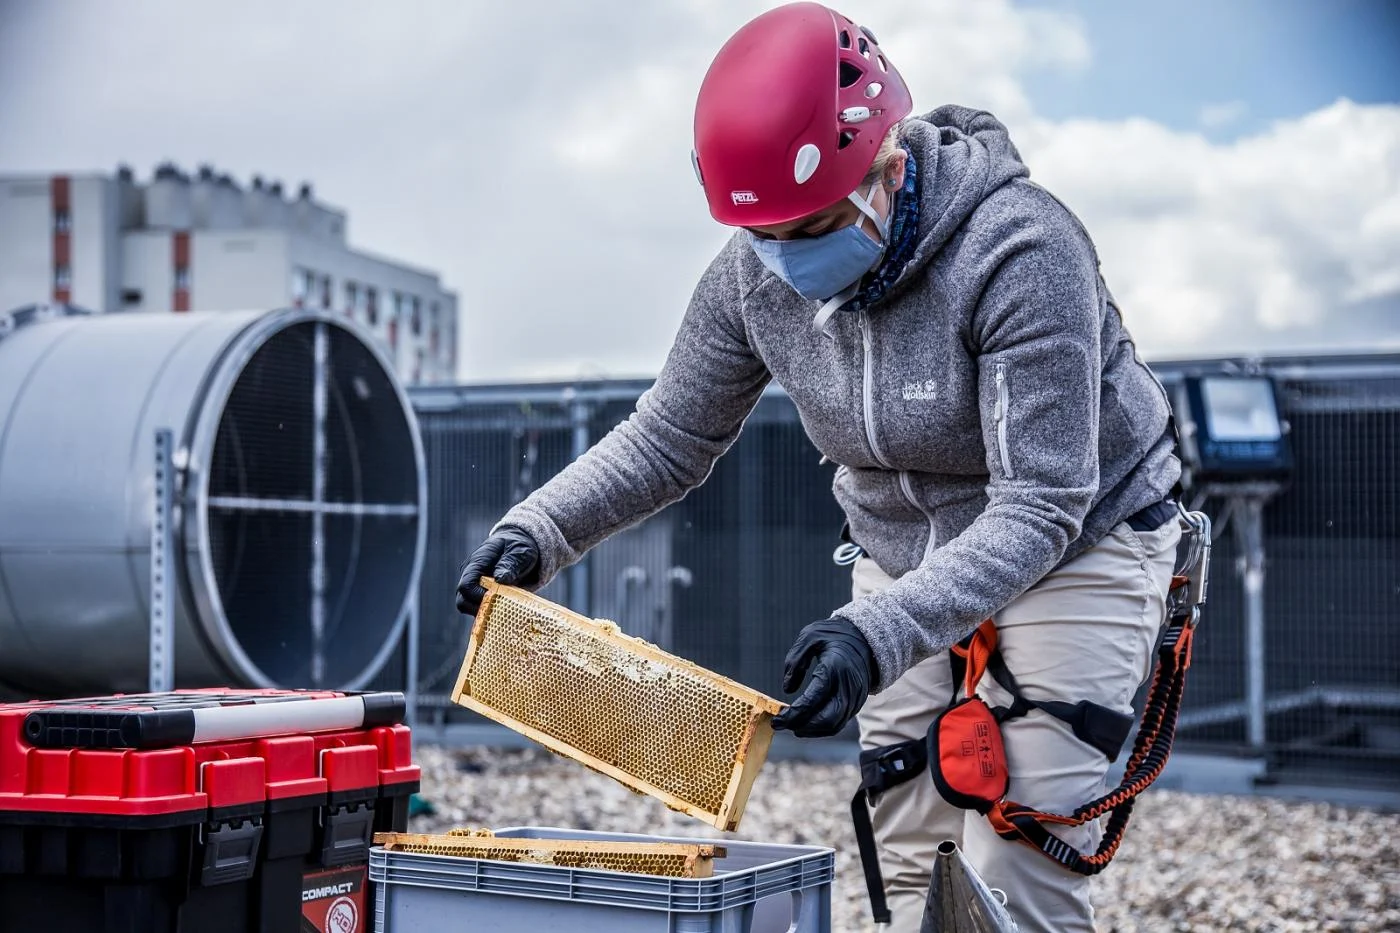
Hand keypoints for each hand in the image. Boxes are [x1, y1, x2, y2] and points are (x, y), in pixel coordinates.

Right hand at [455, 527, 540, 615]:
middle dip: (481, 609)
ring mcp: (477, 589)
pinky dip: (494, 616)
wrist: (522, 549)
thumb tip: (500, 579)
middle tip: (504, 608)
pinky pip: (484, 613)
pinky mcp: (486, 598)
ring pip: (472, 610)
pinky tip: (510, 613)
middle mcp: (472, 578)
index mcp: (476, 564)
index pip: (465, 586)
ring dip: (488, 614)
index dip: (478, 596)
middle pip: (463, 602)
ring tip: (508, 610)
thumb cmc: (519, 546)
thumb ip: (509, 563)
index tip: (498, 597)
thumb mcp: (519, 551)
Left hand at [771, 617, 876, 737]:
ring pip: (833, 725)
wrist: (866, 640)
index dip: (793, 714)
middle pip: (826, 720)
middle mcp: (848, 688)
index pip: (813, 700)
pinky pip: (839, 723)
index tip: (776, 720)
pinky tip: (806, 723)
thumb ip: (795, 660)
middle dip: (801, 726)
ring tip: (791, 725)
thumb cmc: (834, 636)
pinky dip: (821, 728)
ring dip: (811, 730)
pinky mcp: (857, 705)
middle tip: (781, 725)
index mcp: (835, 669)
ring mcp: (855, 698)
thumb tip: (788, 688)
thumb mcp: (810, 636)